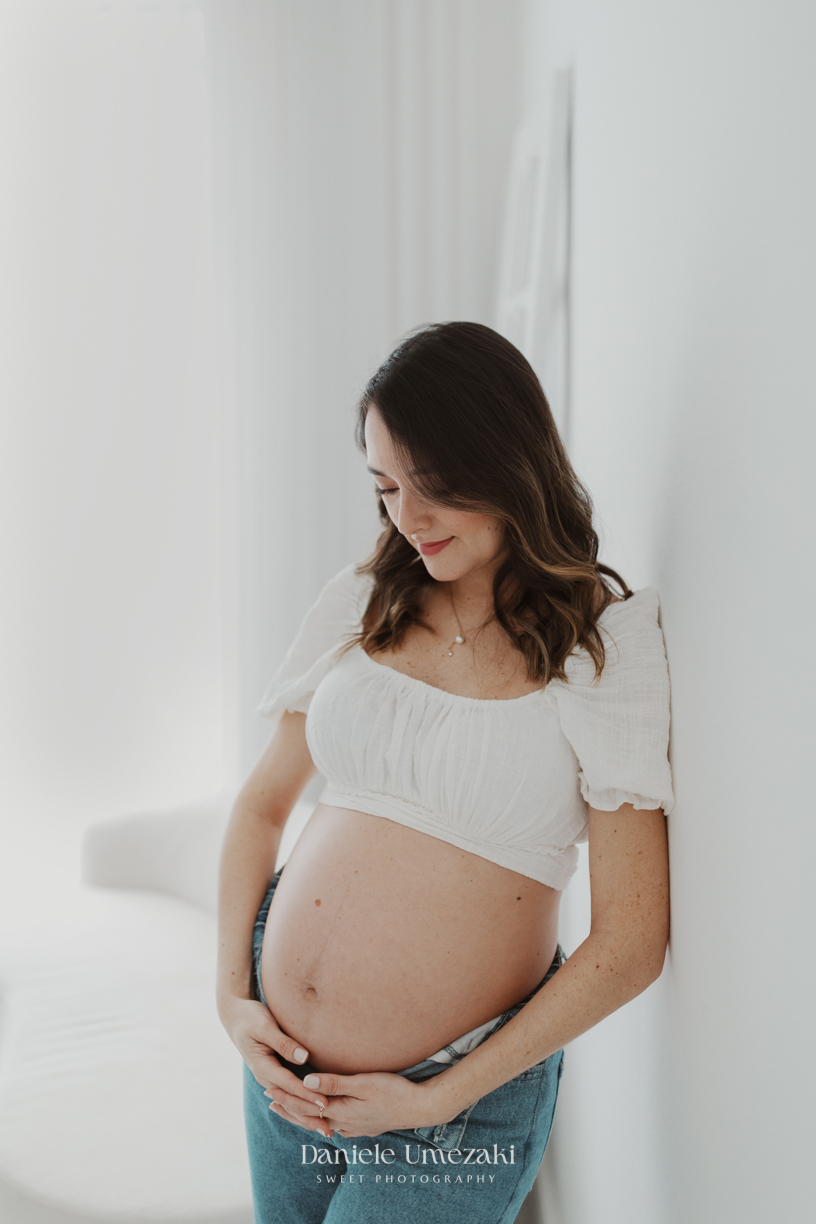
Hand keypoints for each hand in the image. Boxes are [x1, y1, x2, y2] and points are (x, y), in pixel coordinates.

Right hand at [218, 994, 331, 1136]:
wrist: (235, 1018)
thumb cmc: (251, 1018)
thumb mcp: (265, 1026)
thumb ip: (284, 1043)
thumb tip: (304, 1057)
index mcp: (263, 1067)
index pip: (289, 1085)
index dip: (307, 1095)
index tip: (324, 1103)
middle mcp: (265, 1077)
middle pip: (290, 1101)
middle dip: (309, 1115)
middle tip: (328, 1129)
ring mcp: (269, 1078)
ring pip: (289, 1103)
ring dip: (306, 1117)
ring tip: (325, 1130)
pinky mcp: (274, 1075)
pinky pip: (289, 1095)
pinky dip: (301, 1107)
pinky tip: (314, 1115)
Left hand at [267, 1069, 441, 1139]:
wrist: (420, 1108)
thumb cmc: (394, 1091)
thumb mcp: (364, 1083)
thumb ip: (335, 1083)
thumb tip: (307, 1081)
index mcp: (341, 1112)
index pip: (306, 1106)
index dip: (287, 1097)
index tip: (269, 1089)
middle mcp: (344, 1124)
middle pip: (310, 1118)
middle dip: (290, 1108)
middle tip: (270, 1099)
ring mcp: (355, 1128)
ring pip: (322, 1123)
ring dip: (305, 1115)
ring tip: (290, 1108)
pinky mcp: (364, 1127)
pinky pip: (337, 1126)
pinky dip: (324, 1120)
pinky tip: (325, 1119)